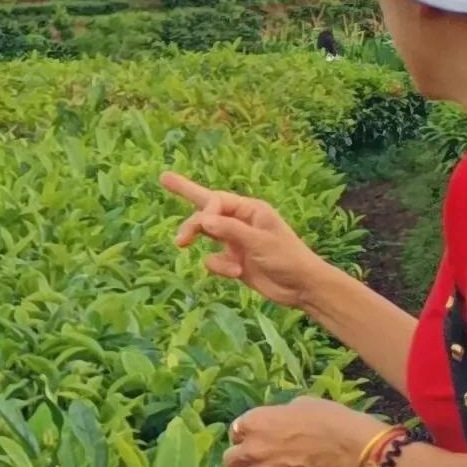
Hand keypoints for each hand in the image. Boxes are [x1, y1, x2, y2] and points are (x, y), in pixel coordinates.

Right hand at [163, 170, 332, 310]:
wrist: (302, 287)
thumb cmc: (287, 258)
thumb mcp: (260, 242)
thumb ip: (230, 230)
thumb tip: (203, 220)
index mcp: (250, 210)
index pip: (216, 201)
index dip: (205, 212)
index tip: (202, 228)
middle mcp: (240, 221)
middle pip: (207, 205)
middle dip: (186, 193)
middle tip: (164, 179)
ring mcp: (235, 241)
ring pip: (205, 232)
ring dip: (199, 240)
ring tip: (182, 245)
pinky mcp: (233, 261)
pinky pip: (213, 259)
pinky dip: (219, 267)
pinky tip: (235, 273)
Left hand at [226, 395, 386, 466]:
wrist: (349, 446)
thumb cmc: (329, 419)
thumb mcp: (301, 404)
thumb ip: (282, 415)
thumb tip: (282, 421)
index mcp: (256, 422)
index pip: (235, 432)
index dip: (246, 437)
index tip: (258, 439)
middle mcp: (252, 449)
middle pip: (229, 461)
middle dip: (241, 462)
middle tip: (257, 463)